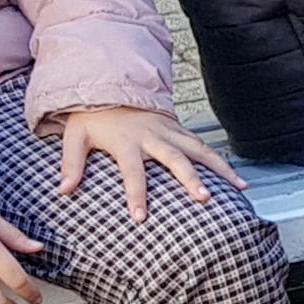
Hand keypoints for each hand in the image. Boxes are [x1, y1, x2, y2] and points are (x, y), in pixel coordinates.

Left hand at [54, 106, 237, 221]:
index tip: (141, 218)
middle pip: (176, 159)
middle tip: (204, 198)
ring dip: (221, 169)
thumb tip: (64, 190)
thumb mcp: (74, 137)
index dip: (136, 195)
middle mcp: (154, 137)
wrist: (111, 85)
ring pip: (201, 150)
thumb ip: (71, 163)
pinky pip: (204, 146)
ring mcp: (171, 132)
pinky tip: (236, 178)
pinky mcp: (180, 129)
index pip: (132, 173)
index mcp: (127, 142)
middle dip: (191, 179)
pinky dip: (221, 161)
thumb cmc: (93, 117)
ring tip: (239, 188)